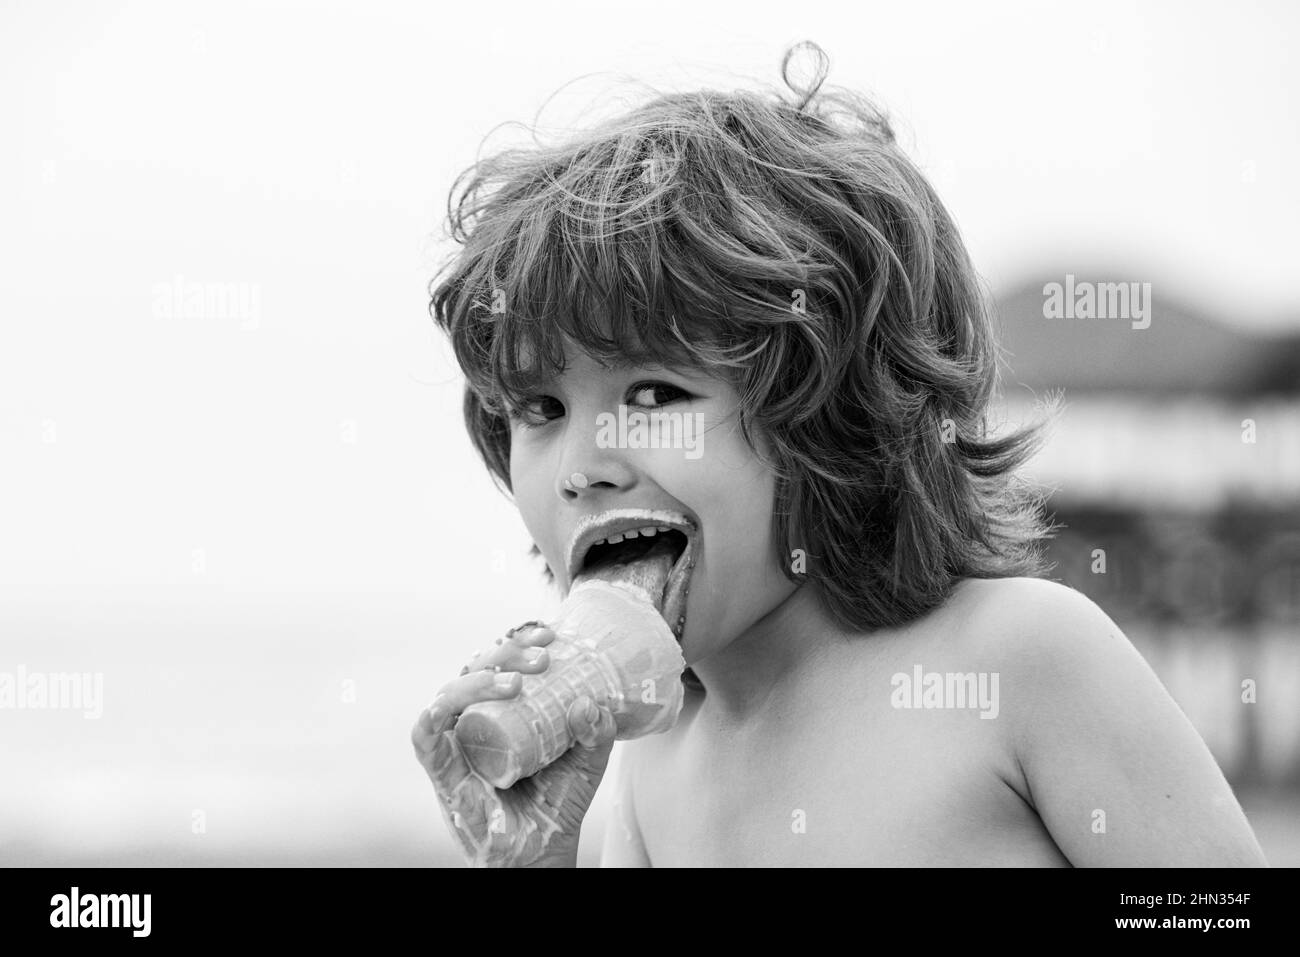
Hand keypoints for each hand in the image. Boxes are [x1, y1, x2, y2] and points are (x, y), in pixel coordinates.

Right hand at [410, 624, 617, 866]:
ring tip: (516, 682)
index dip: (518, 640)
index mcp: (503, 708)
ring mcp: (456, 743)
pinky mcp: (442, 772)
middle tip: (543, 655)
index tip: (550, 634)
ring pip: (449, 693)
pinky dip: (431, 716)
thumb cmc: (558, 799)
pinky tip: (449, 704)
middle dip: (506, 652)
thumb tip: (588, 704)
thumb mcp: (588, 759)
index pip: (501, 660)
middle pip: (475, 668)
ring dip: (477, 679)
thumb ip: (596, 731)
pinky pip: (424, 739)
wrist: (543, 851)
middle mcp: (475, 719)